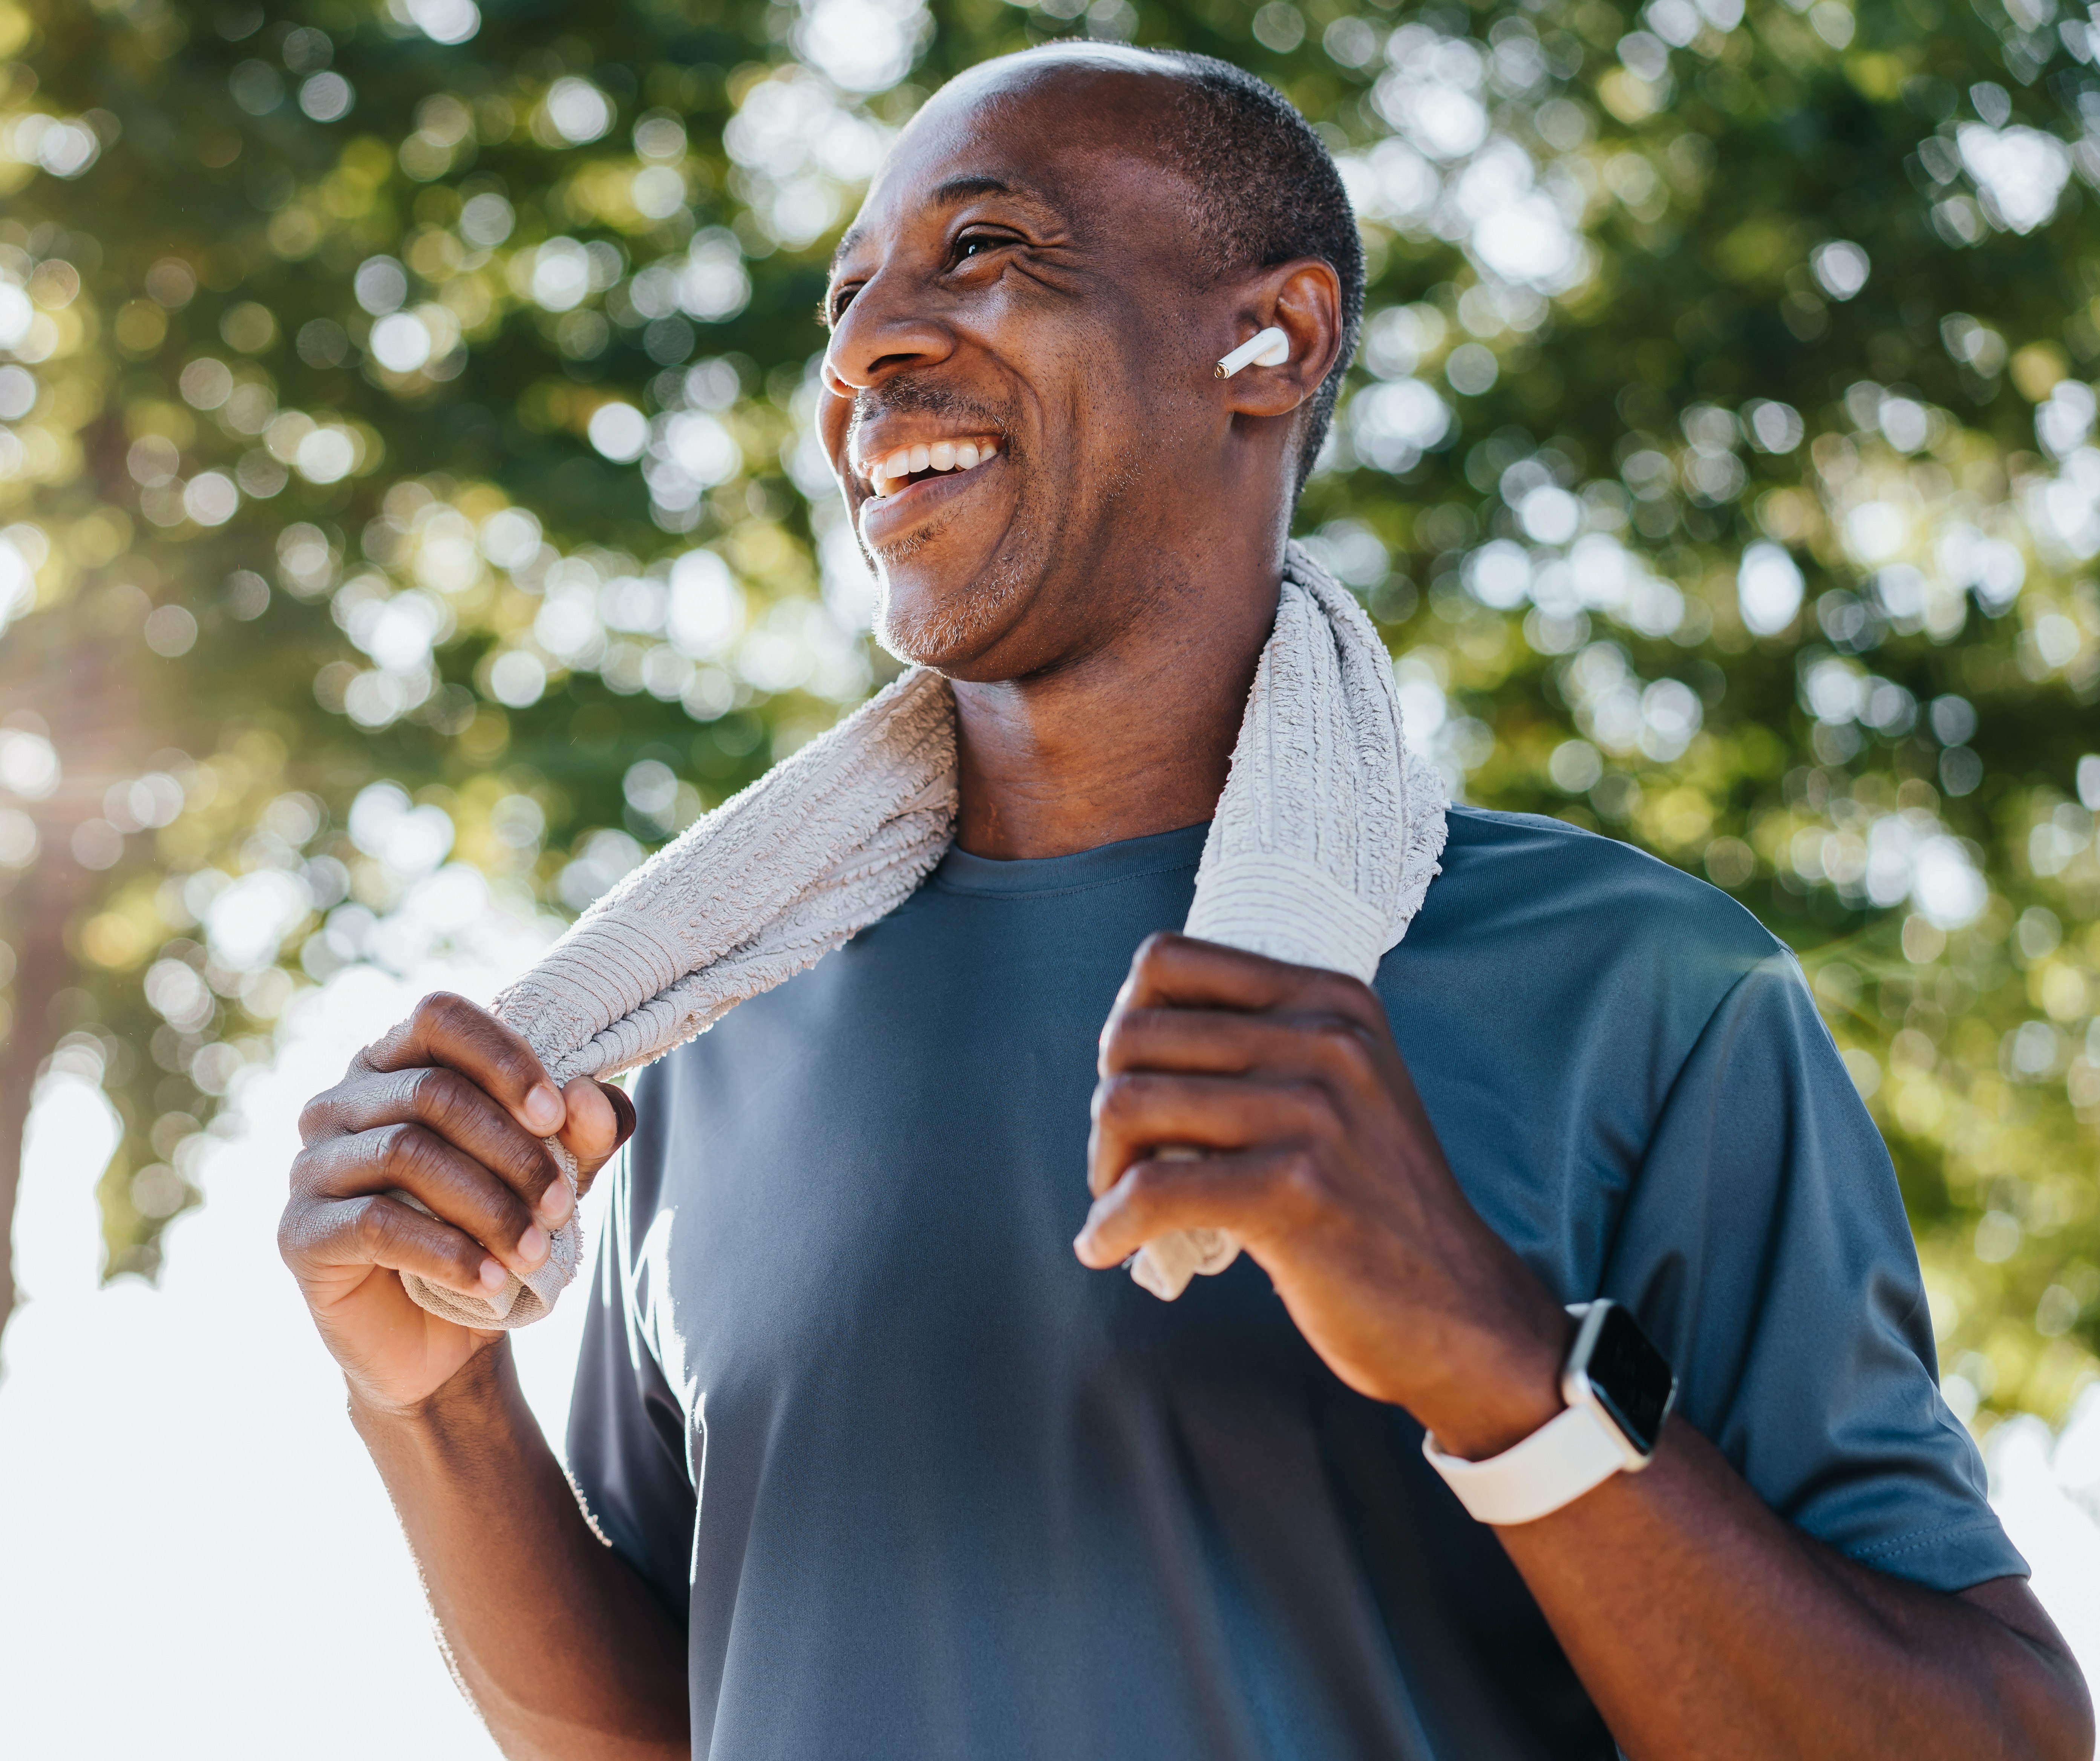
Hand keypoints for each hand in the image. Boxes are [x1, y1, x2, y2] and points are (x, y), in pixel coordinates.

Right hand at [279, 992, 630, 1414]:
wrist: (441, 1336)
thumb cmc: (494, 1228)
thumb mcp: (557, 1172)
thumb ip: (583, 1129)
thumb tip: (586, 1096)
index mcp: (396, 1064)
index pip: (440, 1018)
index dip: (502, 1058)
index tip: (556, 1115)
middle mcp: (340, 1102)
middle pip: (432, 1093)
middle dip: (511, 1151)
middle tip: (559, 1205)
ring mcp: (312, 1165)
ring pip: (406, 1154)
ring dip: (487, 1206)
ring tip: (535, 1250)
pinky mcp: (299, 1232)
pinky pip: (377, 1225)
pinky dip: (447, 1252)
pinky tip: (491, 1280)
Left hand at [1076, 933, 1572, 1457]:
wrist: (1458, 1307)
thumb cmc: (1373, 1203)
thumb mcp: (1342, 1089)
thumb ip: (1263, 1046)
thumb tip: (1129, 1036)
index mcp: (1331, 999)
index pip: (1169, 961)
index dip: (1128, 1020)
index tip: (1134, 1079)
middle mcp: (1326, 1040)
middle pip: (1135, 1033)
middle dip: (1108, 1106)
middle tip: (1123, 1162)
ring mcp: (1313, 1113)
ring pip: (1130, 1102)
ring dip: (1105, 1164)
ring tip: (1119, 1204)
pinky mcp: (1291, 1191)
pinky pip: (1150, 1190)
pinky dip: (1110, 1224)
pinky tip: (1106, 1247)